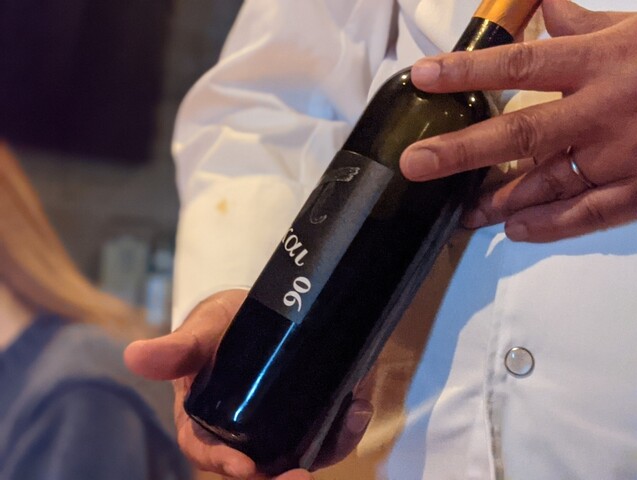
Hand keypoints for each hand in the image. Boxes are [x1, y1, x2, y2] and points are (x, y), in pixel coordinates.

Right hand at [124, 289, 372, 478]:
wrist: (256, 310)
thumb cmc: (221, 325)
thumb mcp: (201, 331)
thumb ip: (177, 348)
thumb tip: (134, 355)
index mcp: (206, 421)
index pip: (209, 451)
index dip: (223, 464)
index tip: (244, 467)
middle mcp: (244, 434)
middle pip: (259, 468)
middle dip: (280, 477)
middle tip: (301, 476)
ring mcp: (280, 427)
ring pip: (299, 454)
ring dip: (325, 448)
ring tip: (347, 422)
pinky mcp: (309, 415)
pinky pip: (326, 432)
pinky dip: (344, 425)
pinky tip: (356, 406)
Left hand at [400, 0, 636, 241]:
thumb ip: (586, 24)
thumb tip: (544, 9)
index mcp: (604, 60)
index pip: (521, 63)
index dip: (468, 71)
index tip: (422, 77)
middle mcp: (607, 110)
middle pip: (521, 135)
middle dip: (462, 151)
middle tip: (416, 164)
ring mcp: (626, 155)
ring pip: (547, 183)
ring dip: (498, 200)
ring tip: (460, 212)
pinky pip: (590, 214)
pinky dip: (549, 226)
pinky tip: (513, 230)